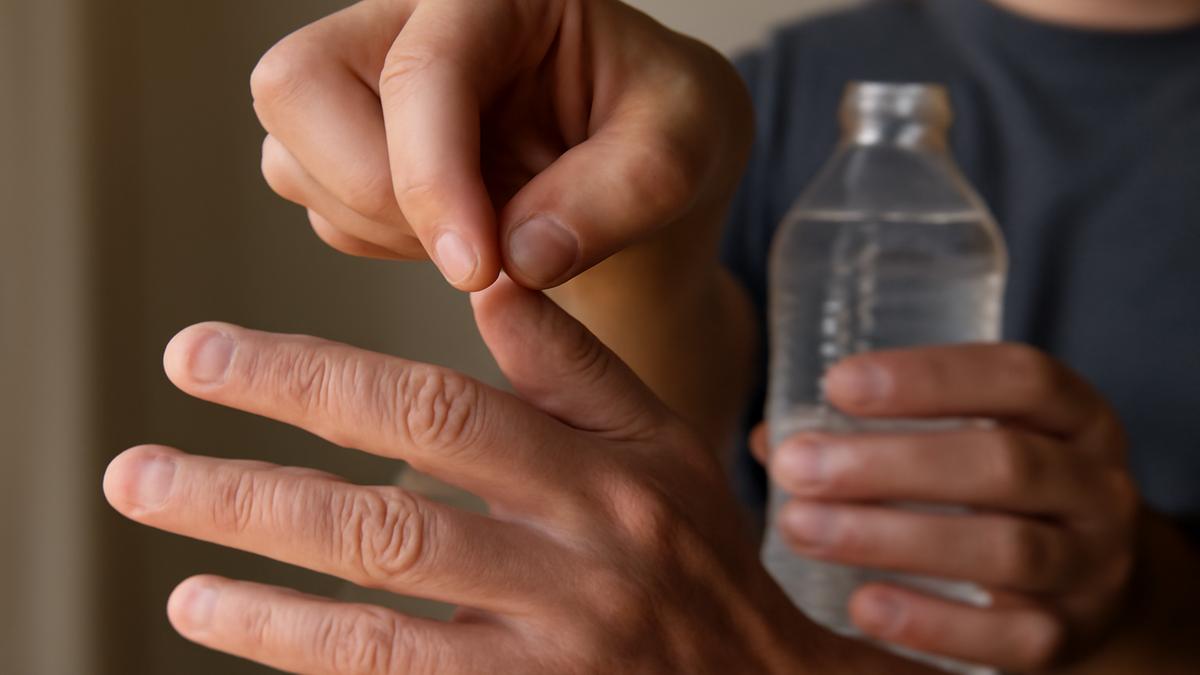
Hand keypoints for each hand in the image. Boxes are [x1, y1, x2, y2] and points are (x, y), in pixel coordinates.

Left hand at [103, 278, 924, 673]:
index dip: (311, 380)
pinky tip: (236, 623)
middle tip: (136, 472)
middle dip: (249, 492)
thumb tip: (488, 278)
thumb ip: (575, 367)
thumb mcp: (662, 449)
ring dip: (260, 597)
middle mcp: (573, 570)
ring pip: (379, 626)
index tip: (206, 358)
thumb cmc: (704, 561)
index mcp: (600, 480)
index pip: (434, 413)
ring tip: (172, 564)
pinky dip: (309, 661)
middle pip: (385, 524)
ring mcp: (548, 661)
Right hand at [252, 0, 750, 289]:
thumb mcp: (687, 146)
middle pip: (298, 88)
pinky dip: (378, 242)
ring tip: (486, 234)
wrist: (643, 163)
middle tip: (475, 248)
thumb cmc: (664, 127)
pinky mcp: (347, 139)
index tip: (478, 269)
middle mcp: (408, 20)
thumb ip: (625, 191)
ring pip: (291, 157)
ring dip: (381, 227)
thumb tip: (521, 257)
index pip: (420, 71)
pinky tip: (459, 232)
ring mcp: (364, 78)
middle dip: (375, 191)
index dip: (432, 176)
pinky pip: (317, 206)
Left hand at [754, 344, 1138, 671]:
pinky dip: (931, 622)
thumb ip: (881, 432)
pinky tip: (861, 604)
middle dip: (890, 465)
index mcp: (1072, 416)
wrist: (1089, 591)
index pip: (1017, 378)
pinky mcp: (1070, 636)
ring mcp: (1092, 566)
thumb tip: (772, 439)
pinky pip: (1009, 636)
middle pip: (1003, 464)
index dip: (929, 377)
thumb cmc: (1000, 495)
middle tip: (797, 466)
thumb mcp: (967, 444)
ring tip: (801, 527)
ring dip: (891, 538)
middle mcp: (1096, 485)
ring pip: (1005, 550)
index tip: (837, 383)